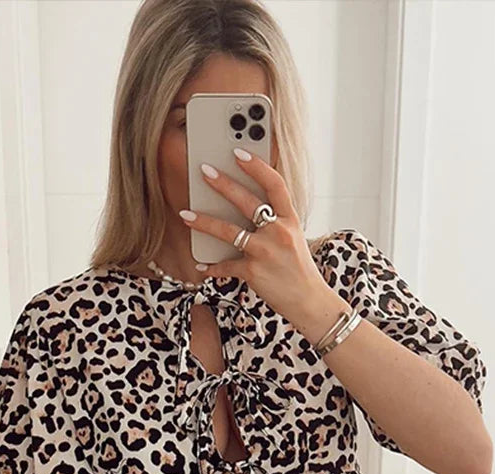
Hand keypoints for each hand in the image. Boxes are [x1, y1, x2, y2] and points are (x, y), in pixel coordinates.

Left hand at [179, 148, 328, 324]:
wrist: (309, 301)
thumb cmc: (299, 269)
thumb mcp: (295, 239)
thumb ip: (275, 222)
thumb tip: (247, 210)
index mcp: (291, 220)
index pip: (274, 184)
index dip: (256, 166)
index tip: (239, 152)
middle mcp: (278, 232)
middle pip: (247, 202)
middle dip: (223, 184)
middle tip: (205, 171)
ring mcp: (265, 252)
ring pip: (228, 231)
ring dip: (203, 222)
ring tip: (185, 214)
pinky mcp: (253, 272)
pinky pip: (226, 266)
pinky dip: (212, 267)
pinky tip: (202, 266)